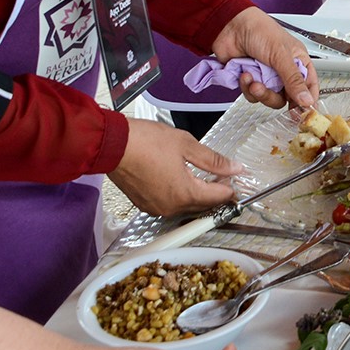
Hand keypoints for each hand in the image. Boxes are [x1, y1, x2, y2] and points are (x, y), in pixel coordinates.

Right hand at [113, 119, 241, 215]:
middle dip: (215, 192)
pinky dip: (180, 195)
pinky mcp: (144, 204)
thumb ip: (213, 160)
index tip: (236, 179)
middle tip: (223, 177)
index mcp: (184, 193)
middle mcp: (171, 207)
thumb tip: (234, 168)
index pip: (217, 197)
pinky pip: (169, 204)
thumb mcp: (186, 145)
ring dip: (197, 194)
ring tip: (204, 176)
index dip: (230, 189)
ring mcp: (156, 208)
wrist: (113, 145)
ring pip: (186, 206)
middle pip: (202, 205)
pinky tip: (182, 180)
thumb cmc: (147, 142)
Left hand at [211, 6, 318, 110]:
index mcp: (298, 61)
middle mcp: (284, 71)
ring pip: (269, 98)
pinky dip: (247, 88)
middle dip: (273, 96)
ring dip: (258, 91)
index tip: (302, 112)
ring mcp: (267, 77)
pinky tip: (244, 75)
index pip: (309, 86)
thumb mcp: (280, 55)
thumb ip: (293, 80)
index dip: (307, 100)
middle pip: (287, 97)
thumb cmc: (260, 30)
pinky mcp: (251, 81)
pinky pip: (252, 96)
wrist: (230, 26)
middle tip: (264, 89)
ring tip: (251, 78)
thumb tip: (307, 100)